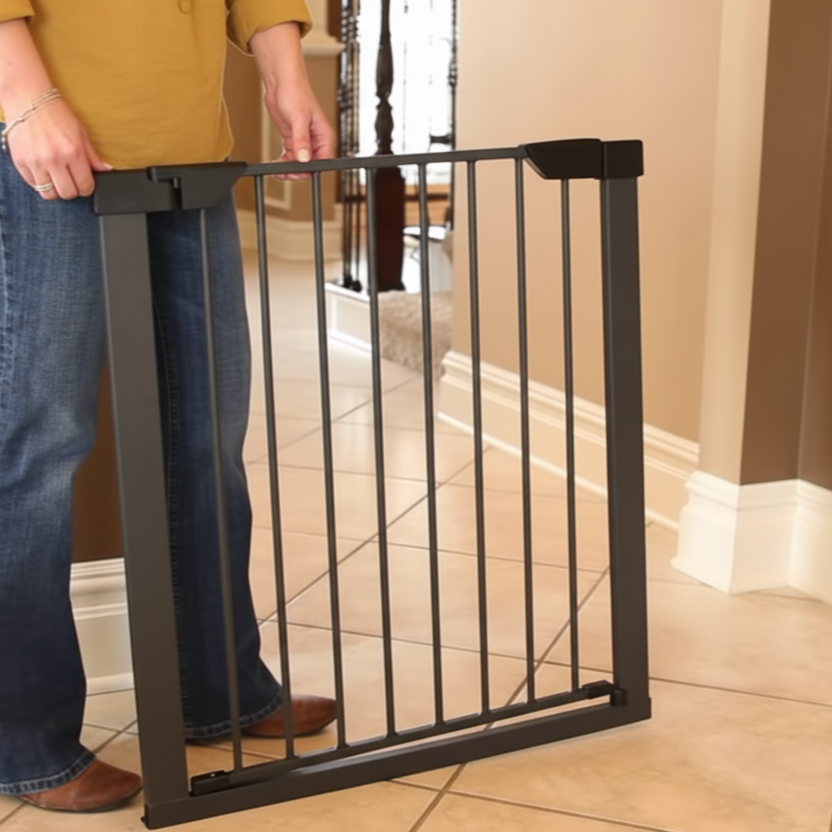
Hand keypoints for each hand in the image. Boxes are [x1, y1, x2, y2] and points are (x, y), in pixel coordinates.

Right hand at [7, 97, 111, 199]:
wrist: (28, 99)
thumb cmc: (56, 114)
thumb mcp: (80, 133)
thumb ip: (93, 156)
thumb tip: (106, 170)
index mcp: (72, 152)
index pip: (85, 186)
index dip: (87, 188)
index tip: (84, 183)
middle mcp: (53, 159)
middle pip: (67, 193)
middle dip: (72, 190)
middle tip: (71, 181)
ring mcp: (35, 162)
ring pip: (49, 193)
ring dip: (55, 189)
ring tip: (56, 177)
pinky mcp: (20, 161)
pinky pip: (33, 184)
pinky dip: (39, 182)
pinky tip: (43, 171)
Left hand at [250, 22, 336, 180]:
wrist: (281, 82)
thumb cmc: (296, 92)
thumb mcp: (299, 117)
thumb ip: (302, 140)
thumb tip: (305, 158)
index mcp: (324, 136)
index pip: (323, 161)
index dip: (311, 170)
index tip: (298, 171)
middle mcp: (315, 141)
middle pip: (310, 165)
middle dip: (298, 171)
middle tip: (285, 172)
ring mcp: (303, 141)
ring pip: (299, 163)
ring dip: (288, 168)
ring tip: (278, 169)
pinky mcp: (292, 140)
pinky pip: (289, 158)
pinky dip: (283, 162)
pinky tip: (276, 163)